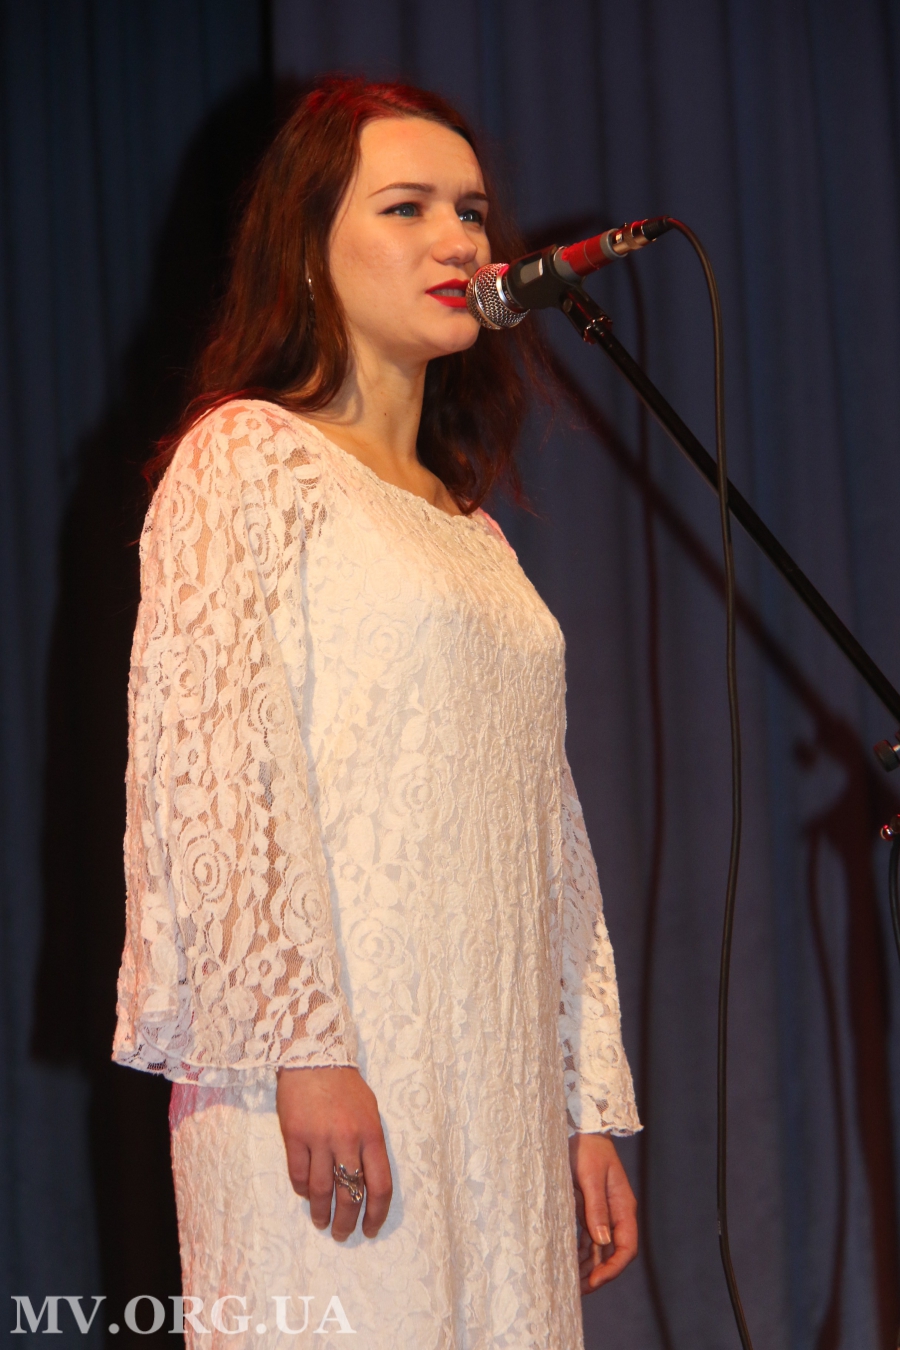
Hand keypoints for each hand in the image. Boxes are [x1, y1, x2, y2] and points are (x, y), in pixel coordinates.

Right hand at [276, 1066, 392, 1241]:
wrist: (314, 1056)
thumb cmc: (345, 1085)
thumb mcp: (370, 1111)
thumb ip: (370, 1144)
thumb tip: (365, 1181)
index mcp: (372, 1134)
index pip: (380, 1185)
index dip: (377, 1214)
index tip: (371, 1229)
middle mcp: (347, 1139)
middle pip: (350, 1194)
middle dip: (348, 1222)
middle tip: (344, 1235)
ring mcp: (319, 1138)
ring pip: (321, 1190)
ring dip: (321, 1213)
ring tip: (322, 1223)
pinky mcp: (294, 1136)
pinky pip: (297, 1174)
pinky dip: (301, 1190)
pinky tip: (304, 1195)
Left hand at [569, 1132, 637, 1293]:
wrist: (581, 1128)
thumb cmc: (588, 1149)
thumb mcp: (591, 1177)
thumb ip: (597, 1208)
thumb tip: (603, 1240)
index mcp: (623, 1207)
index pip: (626, 1248)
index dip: (613, 1268)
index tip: (594, 1281)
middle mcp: (615, 1214)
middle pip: (613, 1253)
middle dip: (598, 1273)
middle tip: (578, 1290)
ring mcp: (602, 1213)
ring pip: (599, 1248)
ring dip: (587, 1265)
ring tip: (570, 1282)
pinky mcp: (588, 1209)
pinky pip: (587, 1238)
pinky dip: (579, 1252)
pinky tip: (568, 1263)